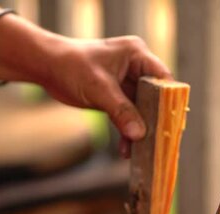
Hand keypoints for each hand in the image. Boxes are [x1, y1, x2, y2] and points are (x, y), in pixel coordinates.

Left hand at [40, 36, 172, 157]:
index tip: (173, 124)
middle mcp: (135, 68)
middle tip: (159, 142)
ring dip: (139, 130)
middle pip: (155, 97)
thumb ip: (121, 111)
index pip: (162, 78)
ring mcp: (126, 83)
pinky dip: (127, 132)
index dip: (170, 101)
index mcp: (136, 55)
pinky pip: (127, 117)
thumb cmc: (71, 66)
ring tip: (141, 151)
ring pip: (141, 110)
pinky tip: (126, 150)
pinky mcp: (116, 97)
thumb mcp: (98, 89)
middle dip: (155, 120)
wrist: (46, 67)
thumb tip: (140, 134)